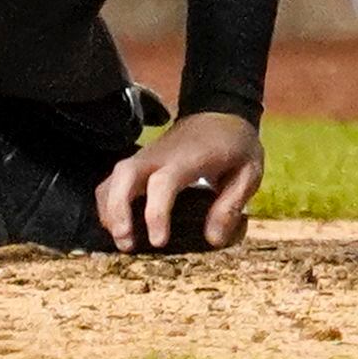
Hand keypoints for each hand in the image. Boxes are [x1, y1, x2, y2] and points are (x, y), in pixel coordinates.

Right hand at [97, 111, 263, 253]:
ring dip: (109, 210)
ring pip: (113, 178)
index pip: (163, 182)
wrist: (222, 114)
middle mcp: (160, 156)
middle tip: (126, 243)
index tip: (158, 242)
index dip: (156, 213)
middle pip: (125, 175)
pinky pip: (114, 181)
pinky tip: (119, 226)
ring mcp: (146, 157)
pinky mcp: (140, 163)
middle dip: (117, 210)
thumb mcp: (249, 171)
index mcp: (189, 157)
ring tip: (121, 240)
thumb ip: (231, 204)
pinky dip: (109, 204)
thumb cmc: (235, 145)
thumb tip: (213, 240)